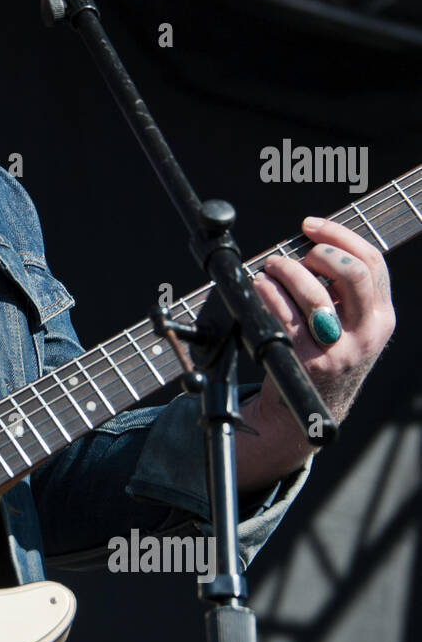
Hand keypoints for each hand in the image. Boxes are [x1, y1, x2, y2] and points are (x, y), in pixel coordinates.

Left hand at [237, 216, 394, 485]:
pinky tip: (260, 287)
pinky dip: (269, 294)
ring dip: (287, 271)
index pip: (372, 263)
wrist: (306, 414)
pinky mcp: (308, 362)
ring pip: (316, 294)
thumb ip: (342, 292)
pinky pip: (285, 317)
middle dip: (320, 253)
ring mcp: (338, 350)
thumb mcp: (349, 327)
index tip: (311, 226)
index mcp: (380, 318)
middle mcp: (366, 334)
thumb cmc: (322, 357)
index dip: (340, 236)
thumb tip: (310, 243)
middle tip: (297, 254)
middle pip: (353, 274)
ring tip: (271, 268)